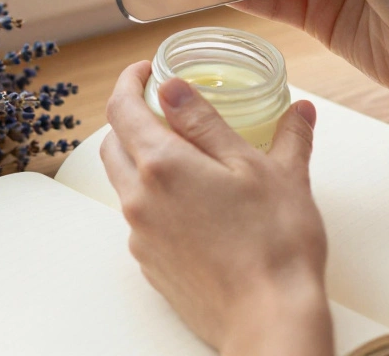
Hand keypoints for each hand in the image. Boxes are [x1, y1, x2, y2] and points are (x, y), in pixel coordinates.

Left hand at [101, 61, 333, 355]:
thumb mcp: (263, 167)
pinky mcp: (151, 264)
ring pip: (125, 181)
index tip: (146, 69)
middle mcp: (140, 199)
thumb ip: (221, 121)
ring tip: (186, 152)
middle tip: (163, 106)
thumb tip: (191, 86)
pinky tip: (195, 200)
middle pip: (114, 142)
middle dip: (131, 116)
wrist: (270, 319)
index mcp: (163, 164)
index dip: (129, 80)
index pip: (123, 107)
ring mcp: (142, 235)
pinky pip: (140, 216)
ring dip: (142, 156)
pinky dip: (156, 196)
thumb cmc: (274, 245)